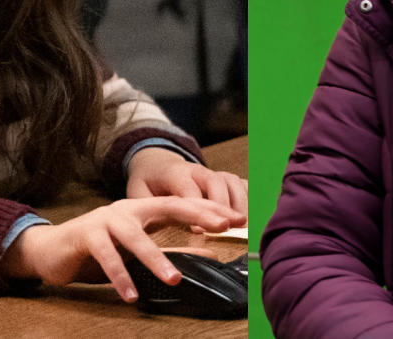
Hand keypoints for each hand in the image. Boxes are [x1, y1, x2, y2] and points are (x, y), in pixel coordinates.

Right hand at [0, 196, 244, 301]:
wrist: (50, 249)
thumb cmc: (97, 249)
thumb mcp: (136, 248)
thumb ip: (166, 249)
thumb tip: (207, 255)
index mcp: (142, 209)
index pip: (181, 204)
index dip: (209, 209)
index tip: (236, 217)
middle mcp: (127, 209)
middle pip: (167, 206)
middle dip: (197, 214)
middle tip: (222, 227)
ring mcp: (105, 220)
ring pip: (135, 237)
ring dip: (155, 259)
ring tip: (174, 279)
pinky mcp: (86, 235)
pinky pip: (107, 256)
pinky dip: (119, 276)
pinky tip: (130, 294)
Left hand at [126, 147, 247, 216]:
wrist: (157, 163)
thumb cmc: (148, 183)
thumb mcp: (137, 192)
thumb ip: (147, 206)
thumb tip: (153, 228)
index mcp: (174, 172)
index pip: (187, 188)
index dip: (194, 207)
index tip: (198, 229)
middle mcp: (196, 170)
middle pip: (215, 182)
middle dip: (222, 205)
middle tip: (227, 227)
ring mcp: (212, 172)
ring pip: (231, 182)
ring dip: (239, 202)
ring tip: (243, 226)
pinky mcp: (224, 178)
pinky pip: (241, 183)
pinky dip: (250, 197)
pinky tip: (255, 214)